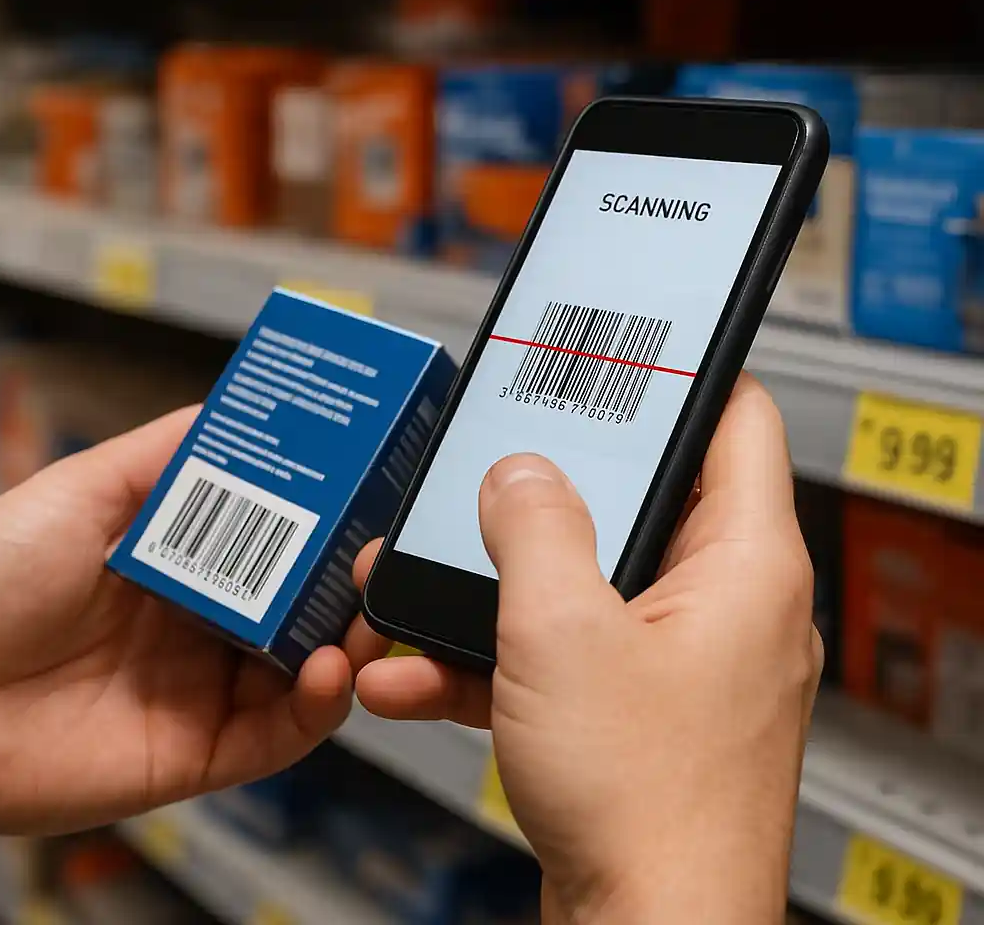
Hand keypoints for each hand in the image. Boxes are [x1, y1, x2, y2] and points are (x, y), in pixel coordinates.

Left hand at [0, 408, 385, 834]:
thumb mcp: (89, 488)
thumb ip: (173, 453)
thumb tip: (248, 408)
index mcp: (186, 566)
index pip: (282, 546)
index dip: (328, 528)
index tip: (369, 500)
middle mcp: (204, 628)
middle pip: (305, 609)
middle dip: (352, 585)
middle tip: (383, 558)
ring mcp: (204, 693)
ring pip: (308, 672)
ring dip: (351, 644)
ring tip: (366, 614)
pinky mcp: (198, 755)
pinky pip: (280, 737)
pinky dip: (318, 708)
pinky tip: (329, 670)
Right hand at [354, 376, 822, 924]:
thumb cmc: (647, 808)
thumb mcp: (560, 633)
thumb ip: (532, 528)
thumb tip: (517, 476)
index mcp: (743, 563)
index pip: (737, 418)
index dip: (680, 373)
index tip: (619, 355)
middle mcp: (722, 603)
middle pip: (640, 499)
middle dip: (547, 491)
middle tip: (495, 467)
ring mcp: (676, 657)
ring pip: (583, 580)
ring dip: (499, 584)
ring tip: (426, 584)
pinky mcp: (632, 707)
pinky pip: (561, 650)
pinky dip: (496, 654)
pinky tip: (420, 673)